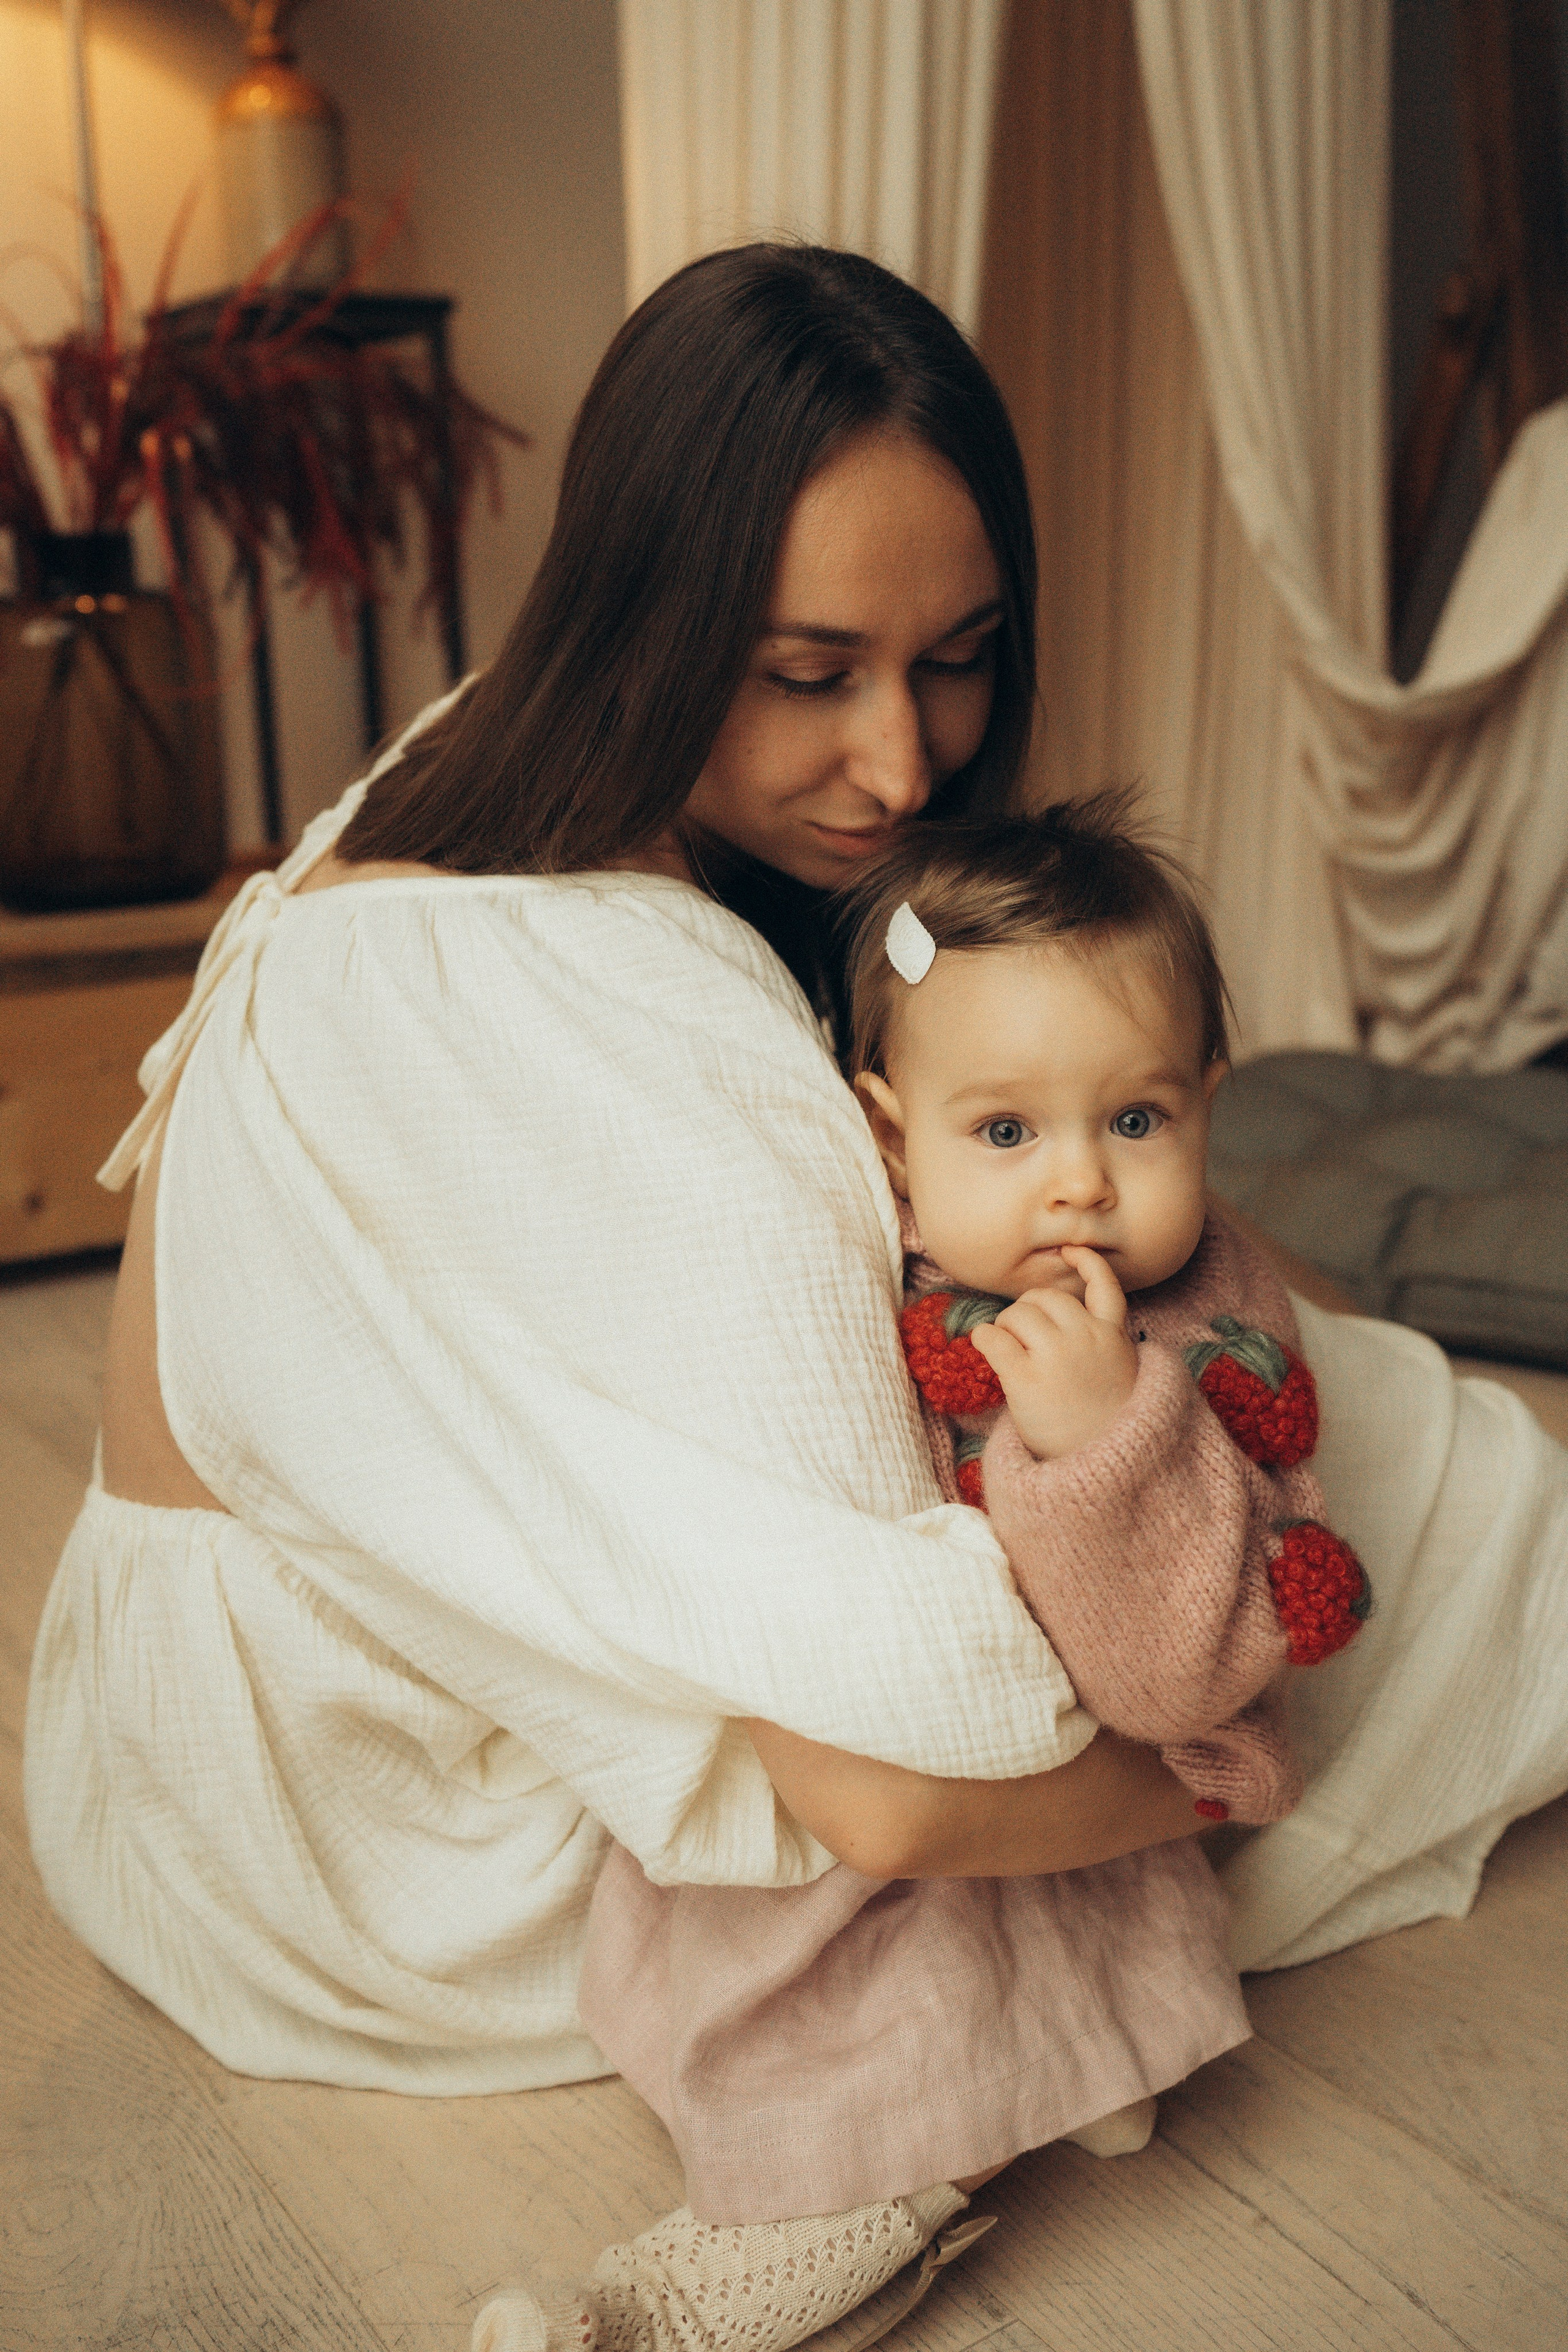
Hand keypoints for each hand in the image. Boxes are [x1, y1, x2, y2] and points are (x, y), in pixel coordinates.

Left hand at [968, 1247, 1137, 1459]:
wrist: (1103, 1466)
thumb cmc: (1104, 1423)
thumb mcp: (1119, 1372)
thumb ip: (1099, 1340)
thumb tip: (1055, 1316)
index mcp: (1113, 1336)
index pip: (1105, 1284)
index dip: (1087, 1262)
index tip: (1071, 1250)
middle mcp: (1087, 1338)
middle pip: (1045, 1298)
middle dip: (1028, 1310)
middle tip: (1023, 1337)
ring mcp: (1057, 1356)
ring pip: (1017, 1313)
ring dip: (1006, 1326)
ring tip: (1008, 1350)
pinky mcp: (1026, 1379)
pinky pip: (993, 1338)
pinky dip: (984, 1338)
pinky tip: (985, 1348)